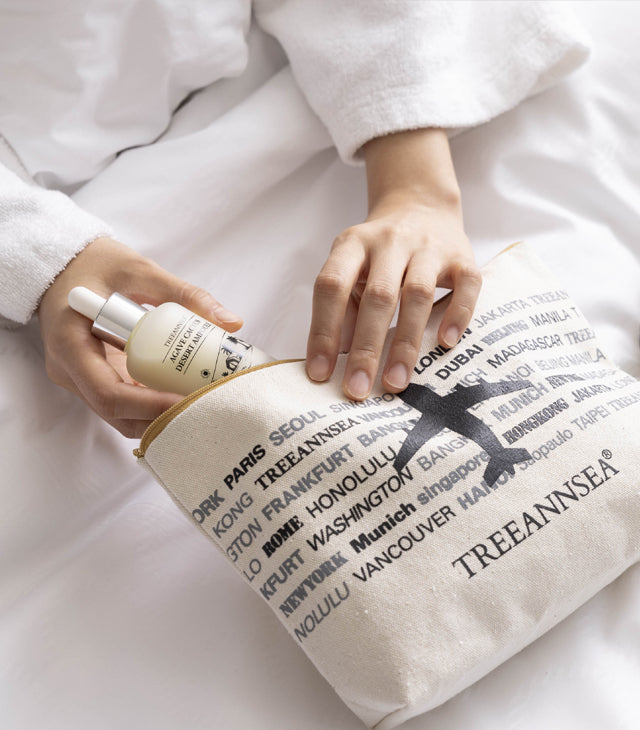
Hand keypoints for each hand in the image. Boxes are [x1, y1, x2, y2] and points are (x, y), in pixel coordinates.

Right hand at [37, 237, 242, 437]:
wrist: (64, 264)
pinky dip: (153, 405)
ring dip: (159, 416)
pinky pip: (124, 402)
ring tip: (199, 403)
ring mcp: (80, 379)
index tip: (187, 399)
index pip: (108, 394)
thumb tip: (231, 322)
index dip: (150, 406)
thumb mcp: (140, 271)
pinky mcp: (95, 378)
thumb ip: (184, 294)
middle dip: (161, 417)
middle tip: (204, 406)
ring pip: (121, 416)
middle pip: (117, 414)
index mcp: (70, 345)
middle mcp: (70, 371)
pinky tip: (183, 396)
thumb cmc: (95, 263)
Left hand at [306, 128, 480, 399]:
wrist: (421, 207)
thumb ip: (344, 307)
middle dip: (366, 347)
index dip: (323, 331)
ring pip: (417, 294)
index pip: (331, 286)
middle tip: (357, 390)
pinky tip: (445, 344)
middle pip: (377, 296)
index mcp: (353, 244)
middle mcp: (389, 241)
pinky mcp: (463, 257)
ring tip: (395, 382)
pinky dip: (457, 314)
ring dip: (405, 342)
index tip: (320, 373)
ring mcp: (429, 248)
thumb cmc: (379, 254)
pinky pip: (466, 286)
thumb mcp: (352, 268)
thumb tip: (338, 356)